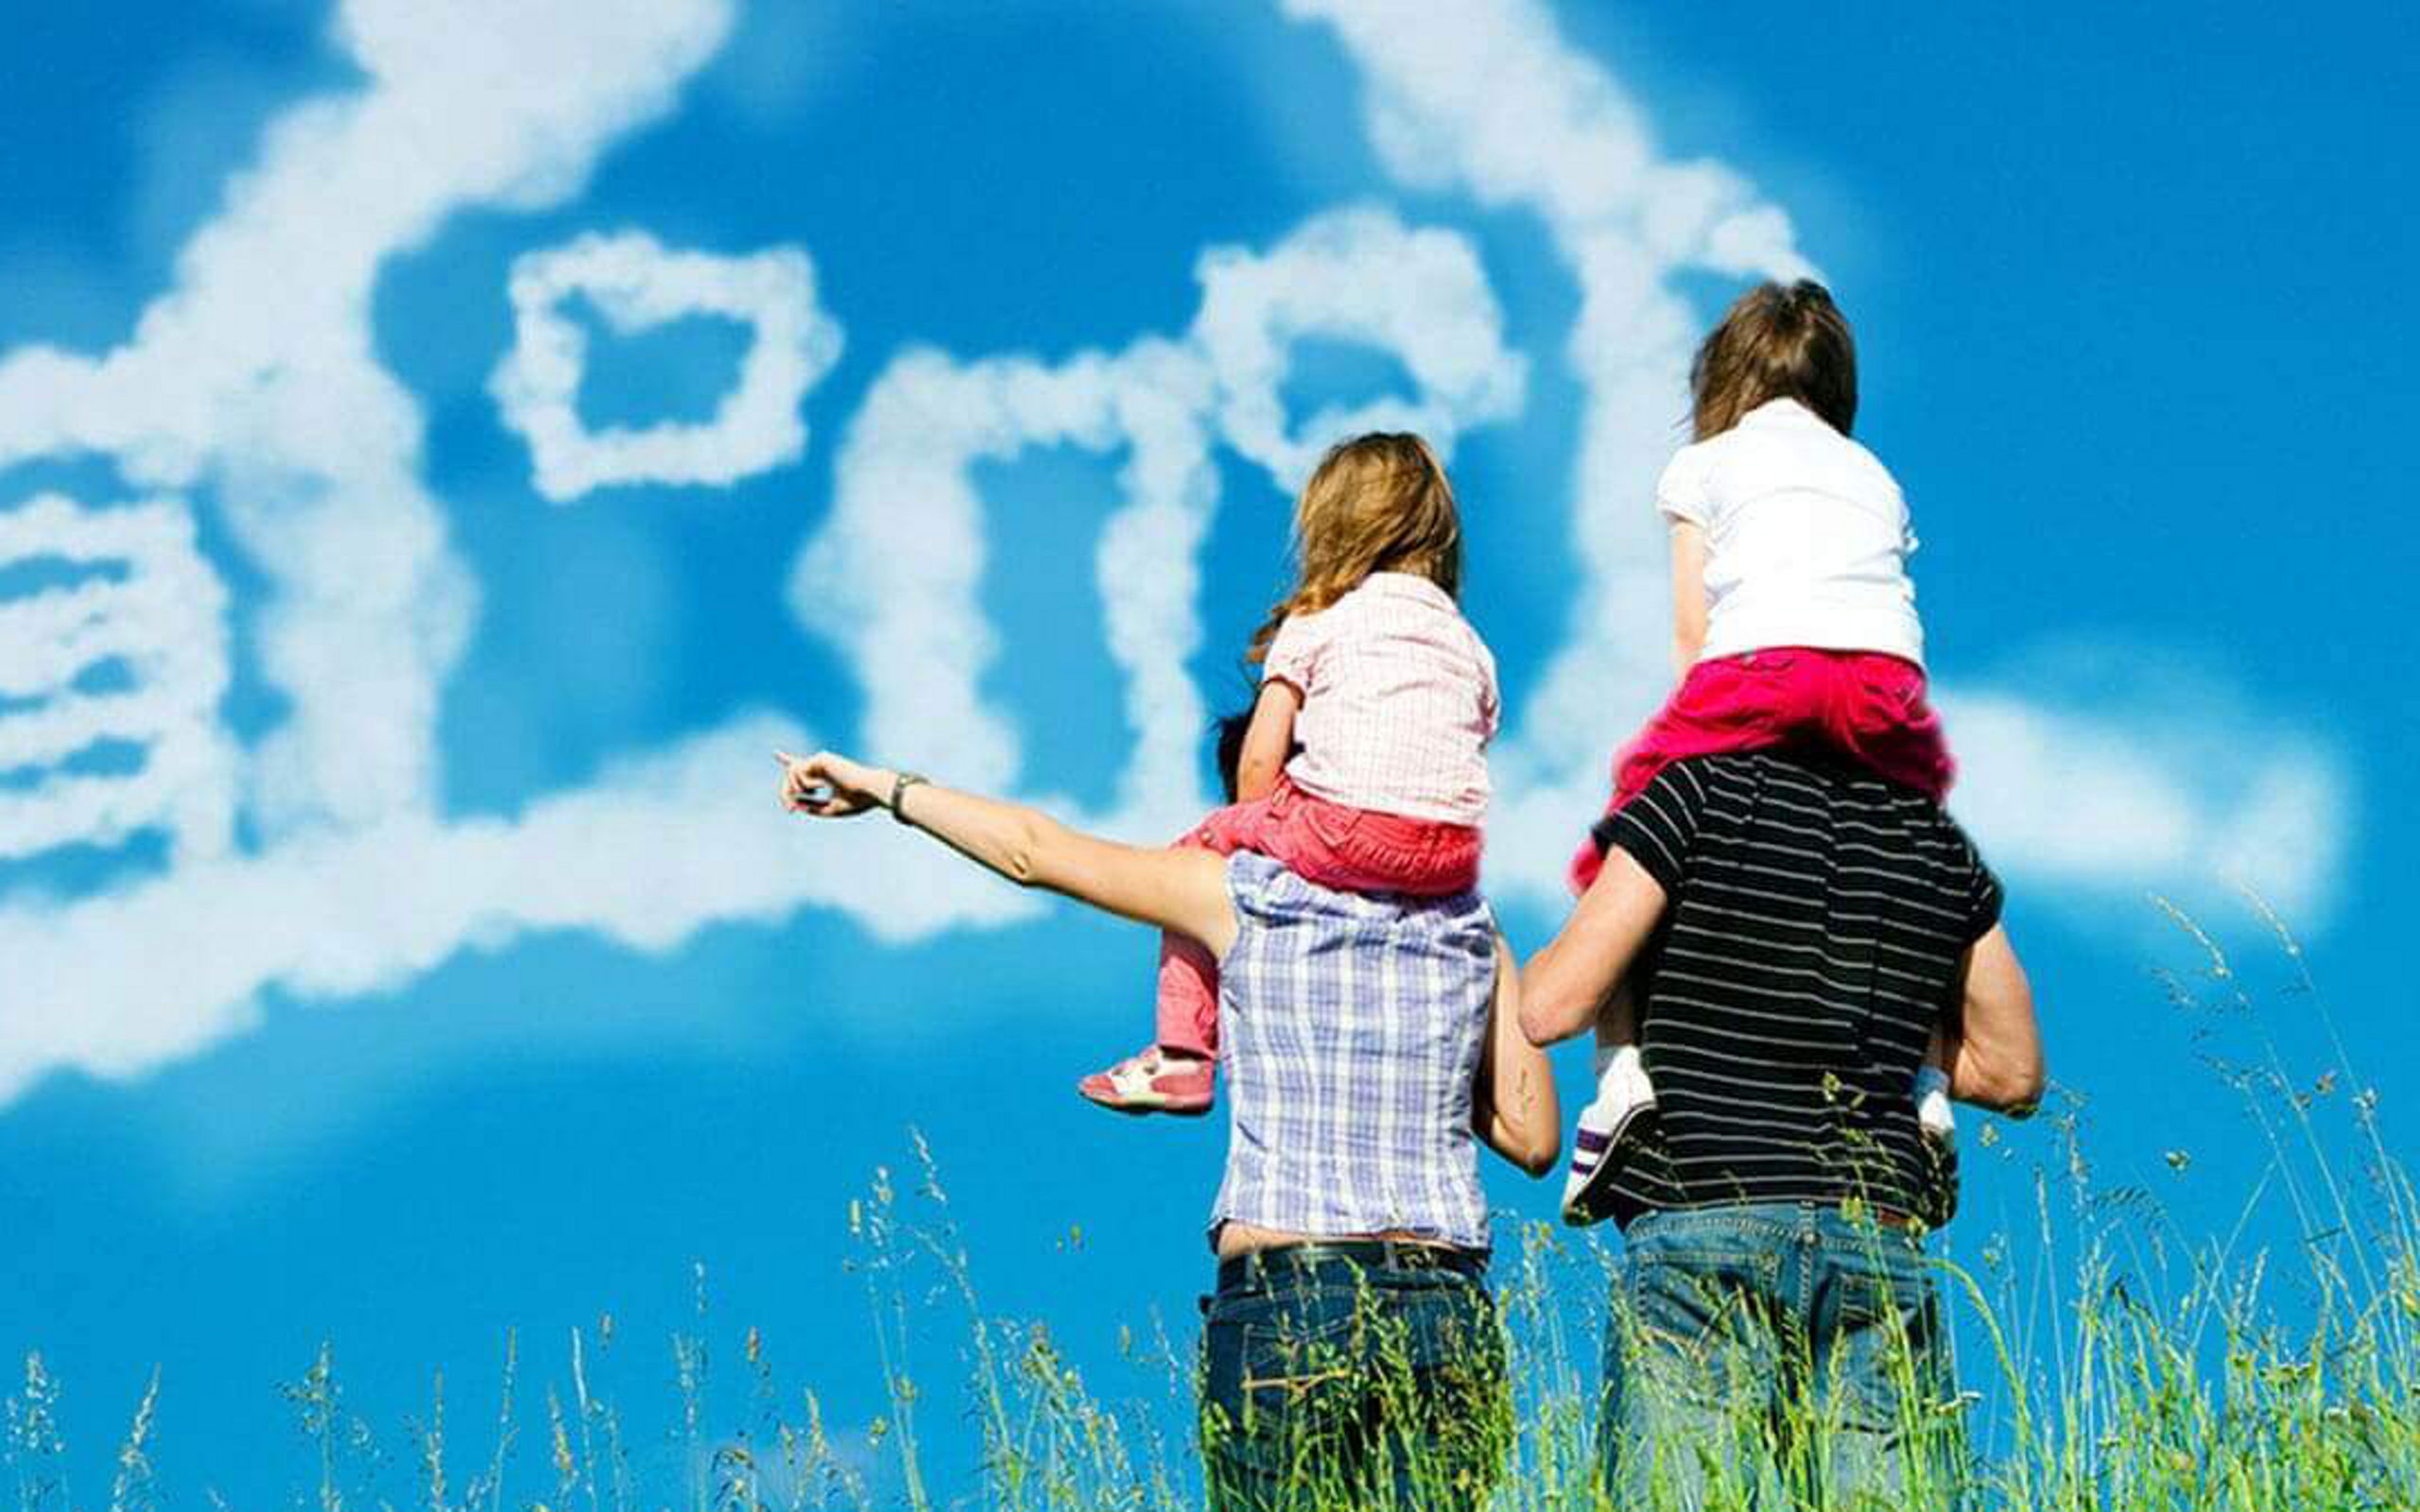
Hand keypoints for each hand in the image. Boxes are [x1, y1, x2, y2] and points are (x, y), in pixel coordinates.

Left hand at [776, 749, 890, 817]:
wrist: (871, 791)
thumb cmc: (857, 801)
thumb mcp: (831, 809)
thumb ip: (813, 807)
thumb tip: (796, 805)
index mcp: (824, 774)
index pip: (802, 767)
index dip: (789, 760)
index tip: (776, 754)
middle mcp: (821, 765)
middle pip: (792, 774)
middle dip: (785, 793)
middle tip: (789, 809)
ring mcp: (820, 760)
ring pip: (792, 772)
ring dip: (796, 789)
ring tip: (812, 796)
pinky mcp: (820, 758)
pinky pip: (800, 772)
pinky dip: (807, 784)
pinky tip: (822, 785)